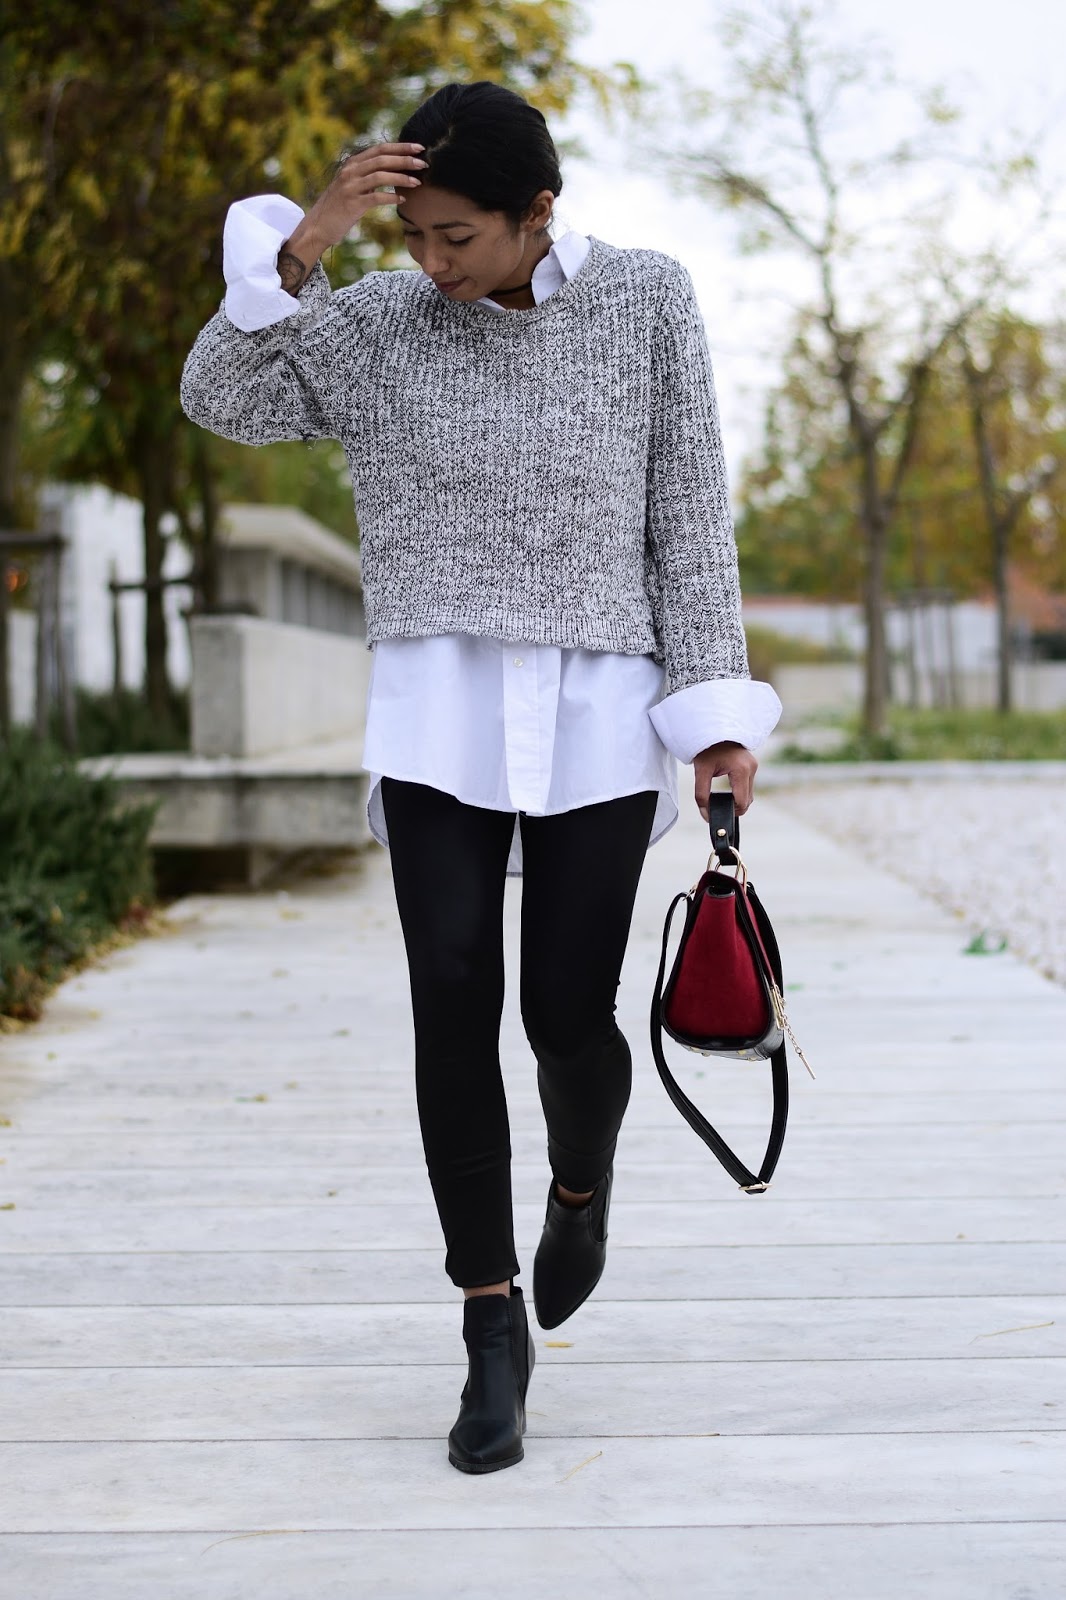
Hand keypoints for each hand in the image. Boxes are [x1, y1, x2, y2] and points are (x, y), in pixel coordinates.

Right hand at [280, 142, 427, 288]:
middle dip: (405, 159)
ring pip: (380, 175)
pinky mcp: (352, 204)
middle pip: (382, 159)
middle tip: (424, 162)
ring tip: (417, 182)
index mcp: (353, 163)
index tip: (419, 147)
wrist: (318, 225)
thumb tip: (392, 169)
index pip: (380, 149)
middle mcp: (350, 171)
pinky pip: (375, 197)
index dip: (401, 147)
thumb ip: (368, 175)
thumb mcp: (353, 185)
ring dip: (401, 177)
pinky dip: (390, 197)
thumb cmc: (340, 207)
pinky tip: (403, 200)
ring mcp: (350, 186)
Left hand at [693, 740, 757, 820]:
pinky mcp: (753, 765)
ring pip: (750, 794)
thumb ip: (701, 795)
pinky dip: (740, 791)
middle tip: (720, 808)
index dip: (731, 811)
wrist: (714, 728)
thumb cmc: (707, 748)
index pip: (741, 802)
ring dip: (738, 800)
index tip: (719, 813)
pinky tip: (729, 791)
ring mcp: (754, 766)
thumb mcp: (701, 771)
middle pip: (747, 800)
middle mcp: (751, 768)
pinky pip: (749, 785)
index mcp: (741, 770)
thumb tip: (706, 815)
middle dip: (734, 807)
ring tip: (723, 799)